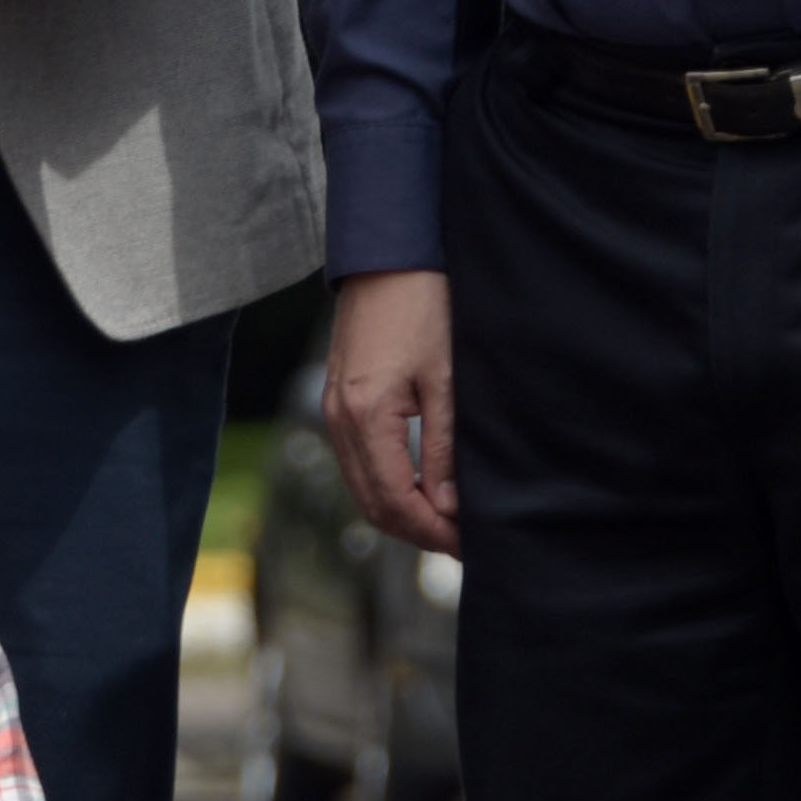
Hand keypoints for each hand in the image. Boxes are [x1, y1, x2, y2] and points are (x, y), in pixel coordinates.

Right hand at [325, 267, 456, 549]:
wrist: (388, 256)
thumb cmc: (423, 307)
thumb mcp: (445, 380)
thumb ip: (443, 447)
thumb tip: (447, 506)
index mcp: (366, 416)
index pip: (395, 501)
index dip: (431, 531)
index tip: (468, 544)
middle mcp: (339, 419)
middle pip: (372, 505)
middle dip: (416, 532)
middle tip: (462, 543)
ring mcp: (333, 411)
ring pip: (362, 488)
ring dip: (401, 512)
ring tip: (446, 521)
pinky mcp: (338, 401)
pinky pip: (357, 463)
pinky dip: (387, 486)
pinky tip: (421, 488)